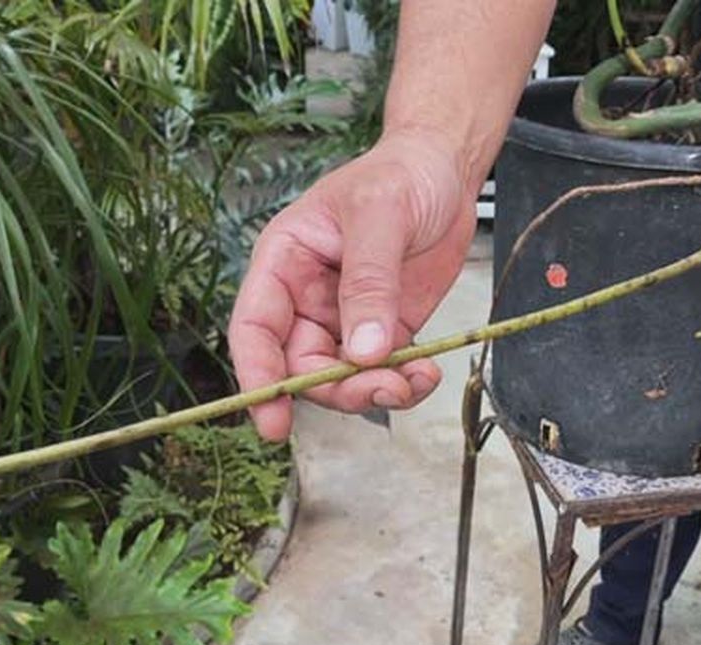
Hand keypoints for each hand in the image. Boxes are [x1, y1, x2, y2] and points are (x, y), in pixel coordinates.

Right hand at [229, 130, 478, 439]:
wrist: (445, 168)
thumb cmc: (400, 173)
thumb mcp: (380, 216)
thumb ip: (369, 283)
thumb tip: (363, 351)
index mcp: (284, 261)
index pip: (255, 328)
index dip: (258, 377)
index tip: (273, 419)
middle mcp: (306, 296)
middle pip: (300, 365)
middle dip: (336, 388)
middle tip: (381, 389)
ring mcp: (344, 316)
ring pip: (341, 377)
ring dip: (373, 390)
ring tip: (414, 380)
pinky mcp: (384, 328)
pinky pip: (382, 371)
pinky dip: (403, 382)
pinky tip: (426, 373)